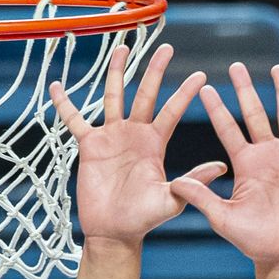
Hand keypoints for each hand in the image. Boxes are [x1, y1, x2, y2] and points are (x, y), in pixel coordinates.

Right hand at [50, 43, 224, 246]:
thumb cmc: (144, 219)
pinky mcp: (89, 145)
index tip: (200, 75)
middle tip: (166, 46)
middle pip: (145, 94)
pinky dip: (65, 104)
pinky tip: (56, 86)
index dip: (185, 94)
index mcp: (155, 144)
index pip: (171, 112)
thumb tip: (222, 166)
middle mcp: (135, 134)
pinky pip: (75, 120)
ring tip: (121, 48)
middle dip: (154, 71)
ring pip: (113, 97)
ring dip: (116, 73)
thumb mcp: (172, 199)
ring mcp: (111, 137)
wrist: (115, 231)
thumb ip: (194, 181)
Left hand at [170, 63, 278, 269]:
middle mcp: (268, 154)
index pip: (228, 129)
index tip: (204, 88)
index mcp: (245, 163)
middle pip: (255, 113)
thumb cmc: (254, 241)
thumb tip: (175, 182)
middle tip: (237, 67)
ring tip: (278, 68)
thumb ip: (202, 197)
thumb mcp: (223, 218)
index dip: (217, 109)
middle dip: (246, 90)